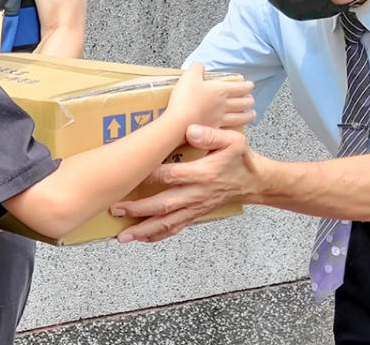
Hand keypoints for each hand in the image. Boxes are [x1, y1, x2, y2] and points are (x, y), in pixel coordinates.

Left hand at [111, 124, 262, 242]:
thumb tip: (190, 131)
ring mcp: (195, 207)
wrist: (254, 183)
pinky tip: (141, 238)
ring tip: (122, 236)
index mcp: (203, 174)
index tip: (130, 175)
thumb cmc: (241, 159)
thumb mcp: (233, 141)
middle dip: (138, 209)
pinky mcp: (194, 214)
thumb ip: (211, 135)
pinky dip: (157, 235)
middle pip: (163, 205)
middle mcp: (196, 194)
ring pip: (167, 222)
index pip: (171, 175)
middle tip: (115, 209)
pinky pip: (174, 228)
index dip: (150, 176)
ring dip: (143, 230)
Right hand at [168, 62, 254, 129]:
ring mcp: (219, 119)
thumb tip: (200, 66)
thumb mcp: (189, 75)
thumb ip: (196, 68)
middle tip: (251, 99)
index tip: (250, 85)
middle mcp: (223, 105)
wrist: (178, 122)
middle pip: (242, 103)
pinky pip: (229, 129)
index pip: (239, 88)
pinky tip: (236, 129)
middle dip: (249, 100)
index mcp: (220, 90)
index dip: (246, 86)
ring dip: (247, 115)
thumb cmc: (185, 98)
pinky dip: (236, 129)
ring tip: (251, 114)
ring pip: (239, 117)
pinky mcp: (213, 130)